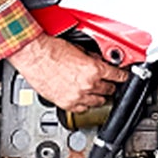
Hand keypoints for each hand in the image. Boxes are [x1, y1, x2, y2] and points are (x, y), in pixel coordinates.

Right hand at [8, 33, 127, 114]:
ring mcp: (76, 96)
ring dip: (99, 96)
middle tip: (109, 83)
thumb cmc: (50, 49)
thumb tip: (98, 61)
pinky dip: (85, 105)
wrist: (32, 55)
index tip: (124, 78)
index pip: (118, 76)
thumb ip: (91, 58)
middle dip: (110, 85)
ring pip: (97, 102)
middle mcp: (87, 84)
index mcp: (93, 69)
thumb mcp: (78, 49)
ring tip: (97, 92)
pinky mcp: (65, 103)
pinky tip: (84, 100)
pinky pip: (82, 109)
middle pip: (109, 90)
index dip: (123, 76)